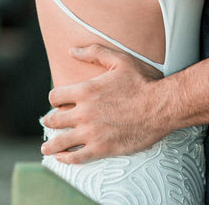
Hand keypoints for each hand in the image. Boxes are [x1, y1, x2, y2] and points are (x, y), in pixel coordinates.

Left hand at [39, 44, 168, 163]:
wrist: (162, 106)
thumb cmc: (143, 81)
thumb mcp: (119, 60)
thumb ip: (94, 53)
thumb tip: (71, 50)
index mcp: (86, 90)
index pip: (55, 96)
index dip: (55, 99)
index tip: (58, 102)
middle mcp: (84, 113)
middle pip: (54, 120)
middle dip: (49, 121)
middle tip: (49, 123)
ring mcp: (92, 132)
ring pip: (60, 142)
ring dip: (51, 145)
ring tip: (46, 148)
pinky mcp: (102, 148)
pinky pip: (76, 157)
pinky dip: (66, 159)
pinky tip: (62, 158)